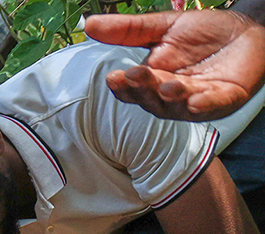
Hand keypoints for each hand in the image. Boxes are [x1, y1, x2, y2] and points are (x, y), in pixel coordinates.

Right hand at [87, 8, 264, 120]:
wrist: (247, 31)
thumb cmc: (205, 32)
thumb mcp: (164, 26)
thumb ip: (128, 30)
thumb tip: (88, 24)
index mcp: (154, 80)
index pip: (132, 90)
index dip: (123, 86)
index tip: (114, 77)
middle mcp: (171, 97)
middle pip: (151, 99)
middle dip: (144, 88)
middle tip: (136, 75)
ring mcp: (197, 100)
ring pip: (177, 105)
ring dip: (171, 97)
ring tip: (167, 86)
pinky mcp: (224, 99)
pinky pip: (211, 106)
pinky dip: (203, 105)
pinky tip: (195, 100)